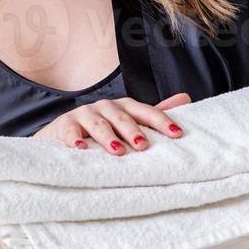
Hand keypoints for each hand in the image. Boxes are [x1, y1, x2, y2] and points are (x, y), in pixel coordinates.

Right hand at [32, 92, 190, 154]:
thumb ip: (154, 114)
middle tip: (144, 146)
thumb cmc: (102, 129)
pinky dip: (74, 139)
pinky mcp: (64, 125)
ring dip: (107, 136)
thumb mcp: (128, 121)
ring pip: (98, 124)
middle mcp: (106, 107)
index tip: (177, 134)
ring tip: (117, 151)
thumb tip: (186, 97)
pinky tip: (80, 148)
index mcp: (124, 107)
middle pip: (122, 118)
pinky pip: (70, 131)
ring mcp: (84, 114)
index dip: (161, 121)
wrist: (63, 133)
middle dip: (133, 131)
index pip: (146, 112)